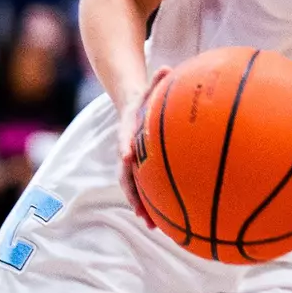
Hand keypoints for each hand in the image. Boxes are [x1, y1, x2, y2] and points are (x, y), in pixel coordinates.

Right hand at [116, 66, 170, 227]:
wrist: (129, 103)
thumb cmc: (147, 96)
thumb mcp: (151, 86)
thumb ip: (158, 79)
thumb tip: (167, 68)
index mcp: (129, 127)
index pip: (124, 136)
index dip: (124, 145)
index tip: (126, 156)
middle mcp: (127, 147)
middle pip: (126, 172)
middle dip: (132, 191)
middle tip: (140, 209)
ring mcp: (131, 159)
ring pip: (132, 185)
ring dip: (140, 204)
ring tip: (152, 225)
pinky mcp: (138, 167)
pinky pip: (143, 186)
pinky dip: (151, 202)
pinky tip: (164, 221)